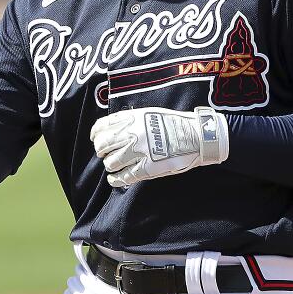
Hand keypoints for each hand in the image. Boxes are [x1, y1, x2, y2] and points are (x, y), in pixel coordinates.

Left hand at [90, 107, 228, 187]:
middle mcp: (132, 135)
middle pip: (103, 145)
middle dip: (101, 150)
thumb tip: (112, 128)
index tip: (95, 138)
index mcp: (132, 119)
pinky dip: (115, 180)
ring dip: (110, 164)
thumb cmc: (175, 123)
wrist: (197, 137)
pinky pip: (124, 177)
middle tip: (104, 153)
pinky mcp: (147, 169)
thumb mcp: (149, 114)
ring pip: (111, 162)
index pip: (102, 126)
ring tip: (114, 165)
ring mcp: (139, 153)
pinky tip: (114, 179)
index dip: (96, 134)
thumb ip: (130, 120)